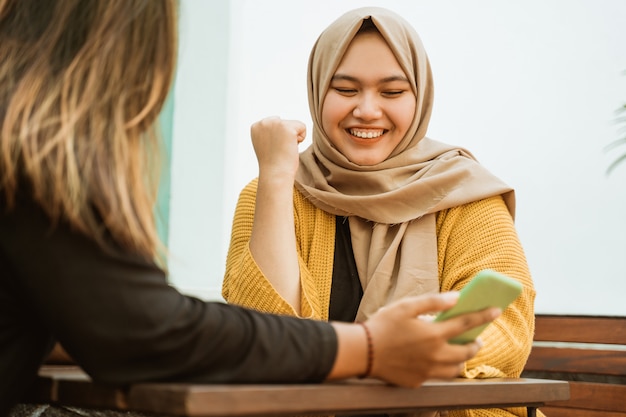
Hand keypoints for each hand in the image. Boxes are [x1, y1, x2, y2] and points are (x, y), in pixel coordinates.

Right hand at [250, 116, 305, 178]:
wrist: (275, 174)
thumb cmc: (272, 164)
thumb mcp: (265, 144)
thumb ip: (269, 133)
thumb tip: (280, 130)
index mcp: (256, 126)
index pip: (276, 124)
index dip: (278, 138)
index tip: (273, 149)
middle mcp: (264, 122)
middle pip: (285, 122)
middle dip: (286, 136)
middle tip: (280, 150)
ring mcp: (275, 123)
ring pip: (295, 124)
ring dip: (294, 138)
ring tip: (285, 149)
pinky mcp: (287, 127)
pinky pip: (303, 127)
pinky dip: (301, 139)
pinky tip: (291, 148)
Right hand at [363, 292, 499, 386]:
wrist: (363, 352)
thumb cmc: (383, 325)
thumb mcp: (406, 306)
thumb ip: (433, 302)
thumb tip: (456, 297)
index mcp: (433, 334)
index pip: (466, 323)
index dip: (483, 316)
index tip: (496, 310)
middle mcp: (435, 355)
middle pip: (466, 352)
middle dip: (476, 344)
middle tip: (478, 339)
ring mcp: (427, 371)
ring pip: (455, 369)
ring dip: (462, 360)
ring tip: (461, 353)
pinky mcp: (418, 381)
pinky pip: (437, 376)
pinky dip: (443, 369)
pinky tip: (438, 362)